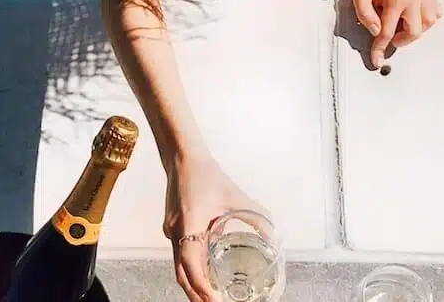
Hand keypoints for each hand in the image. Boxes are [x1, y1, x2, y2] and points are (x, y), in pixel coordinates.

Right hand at [163, 152, 265, 301]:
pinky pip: (180, 253)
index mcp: (189, 223)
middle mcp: (175, 231)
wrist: (182, 156)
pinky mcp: (172, 226)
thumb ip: (256, 216)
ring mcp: (171, 230)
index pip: (191, 265)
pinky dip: (192, 266)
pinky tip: (206, 271)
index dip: (202, 287)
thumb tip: (273, 235)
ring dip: (194, 282)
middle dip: (197, 295)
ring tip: (211, 297)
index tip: (213, 301)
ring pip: (180, 265)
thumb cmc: (204, 173)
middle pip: (182, 274)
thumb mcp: (234, 196)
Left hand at [352, 0, 442, 68]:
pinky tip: (412, 16)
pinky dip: (425, 21)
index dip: (380, 47)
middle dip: (401, 39)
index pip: (388, 31)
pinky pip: (435, 17)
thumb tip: (376, 31)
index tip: (377, 60)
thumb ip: (364, 14)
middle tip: (391, 34)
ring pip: (427, 26)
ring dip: (414, 30)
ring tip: (401, 22)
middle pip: (414, 32)